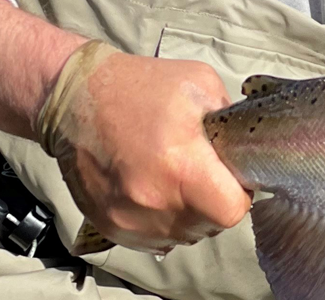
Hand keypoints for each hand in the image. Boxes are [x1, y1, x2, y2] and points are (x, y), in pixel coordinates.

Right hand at [41, 46, 252, 253]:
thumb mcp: (200, 85)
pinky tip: (156, 190)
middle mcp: (153, 199)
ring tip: (176, 178)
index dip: (238, 194)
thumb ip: (232, 119)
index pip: (231, 211)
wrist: (76, 98)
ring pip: (182, 236)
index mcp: (181, 165)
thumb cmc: (140, 87)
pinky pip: (153, 239)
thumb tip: (247, 146)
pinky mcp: (110, 225)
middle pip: (208, 226)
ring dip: (188, 214)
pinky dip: (162, 221)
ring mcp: (128, 217)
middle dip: (214, 202)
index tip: (230, 177)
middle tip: (203, 173)